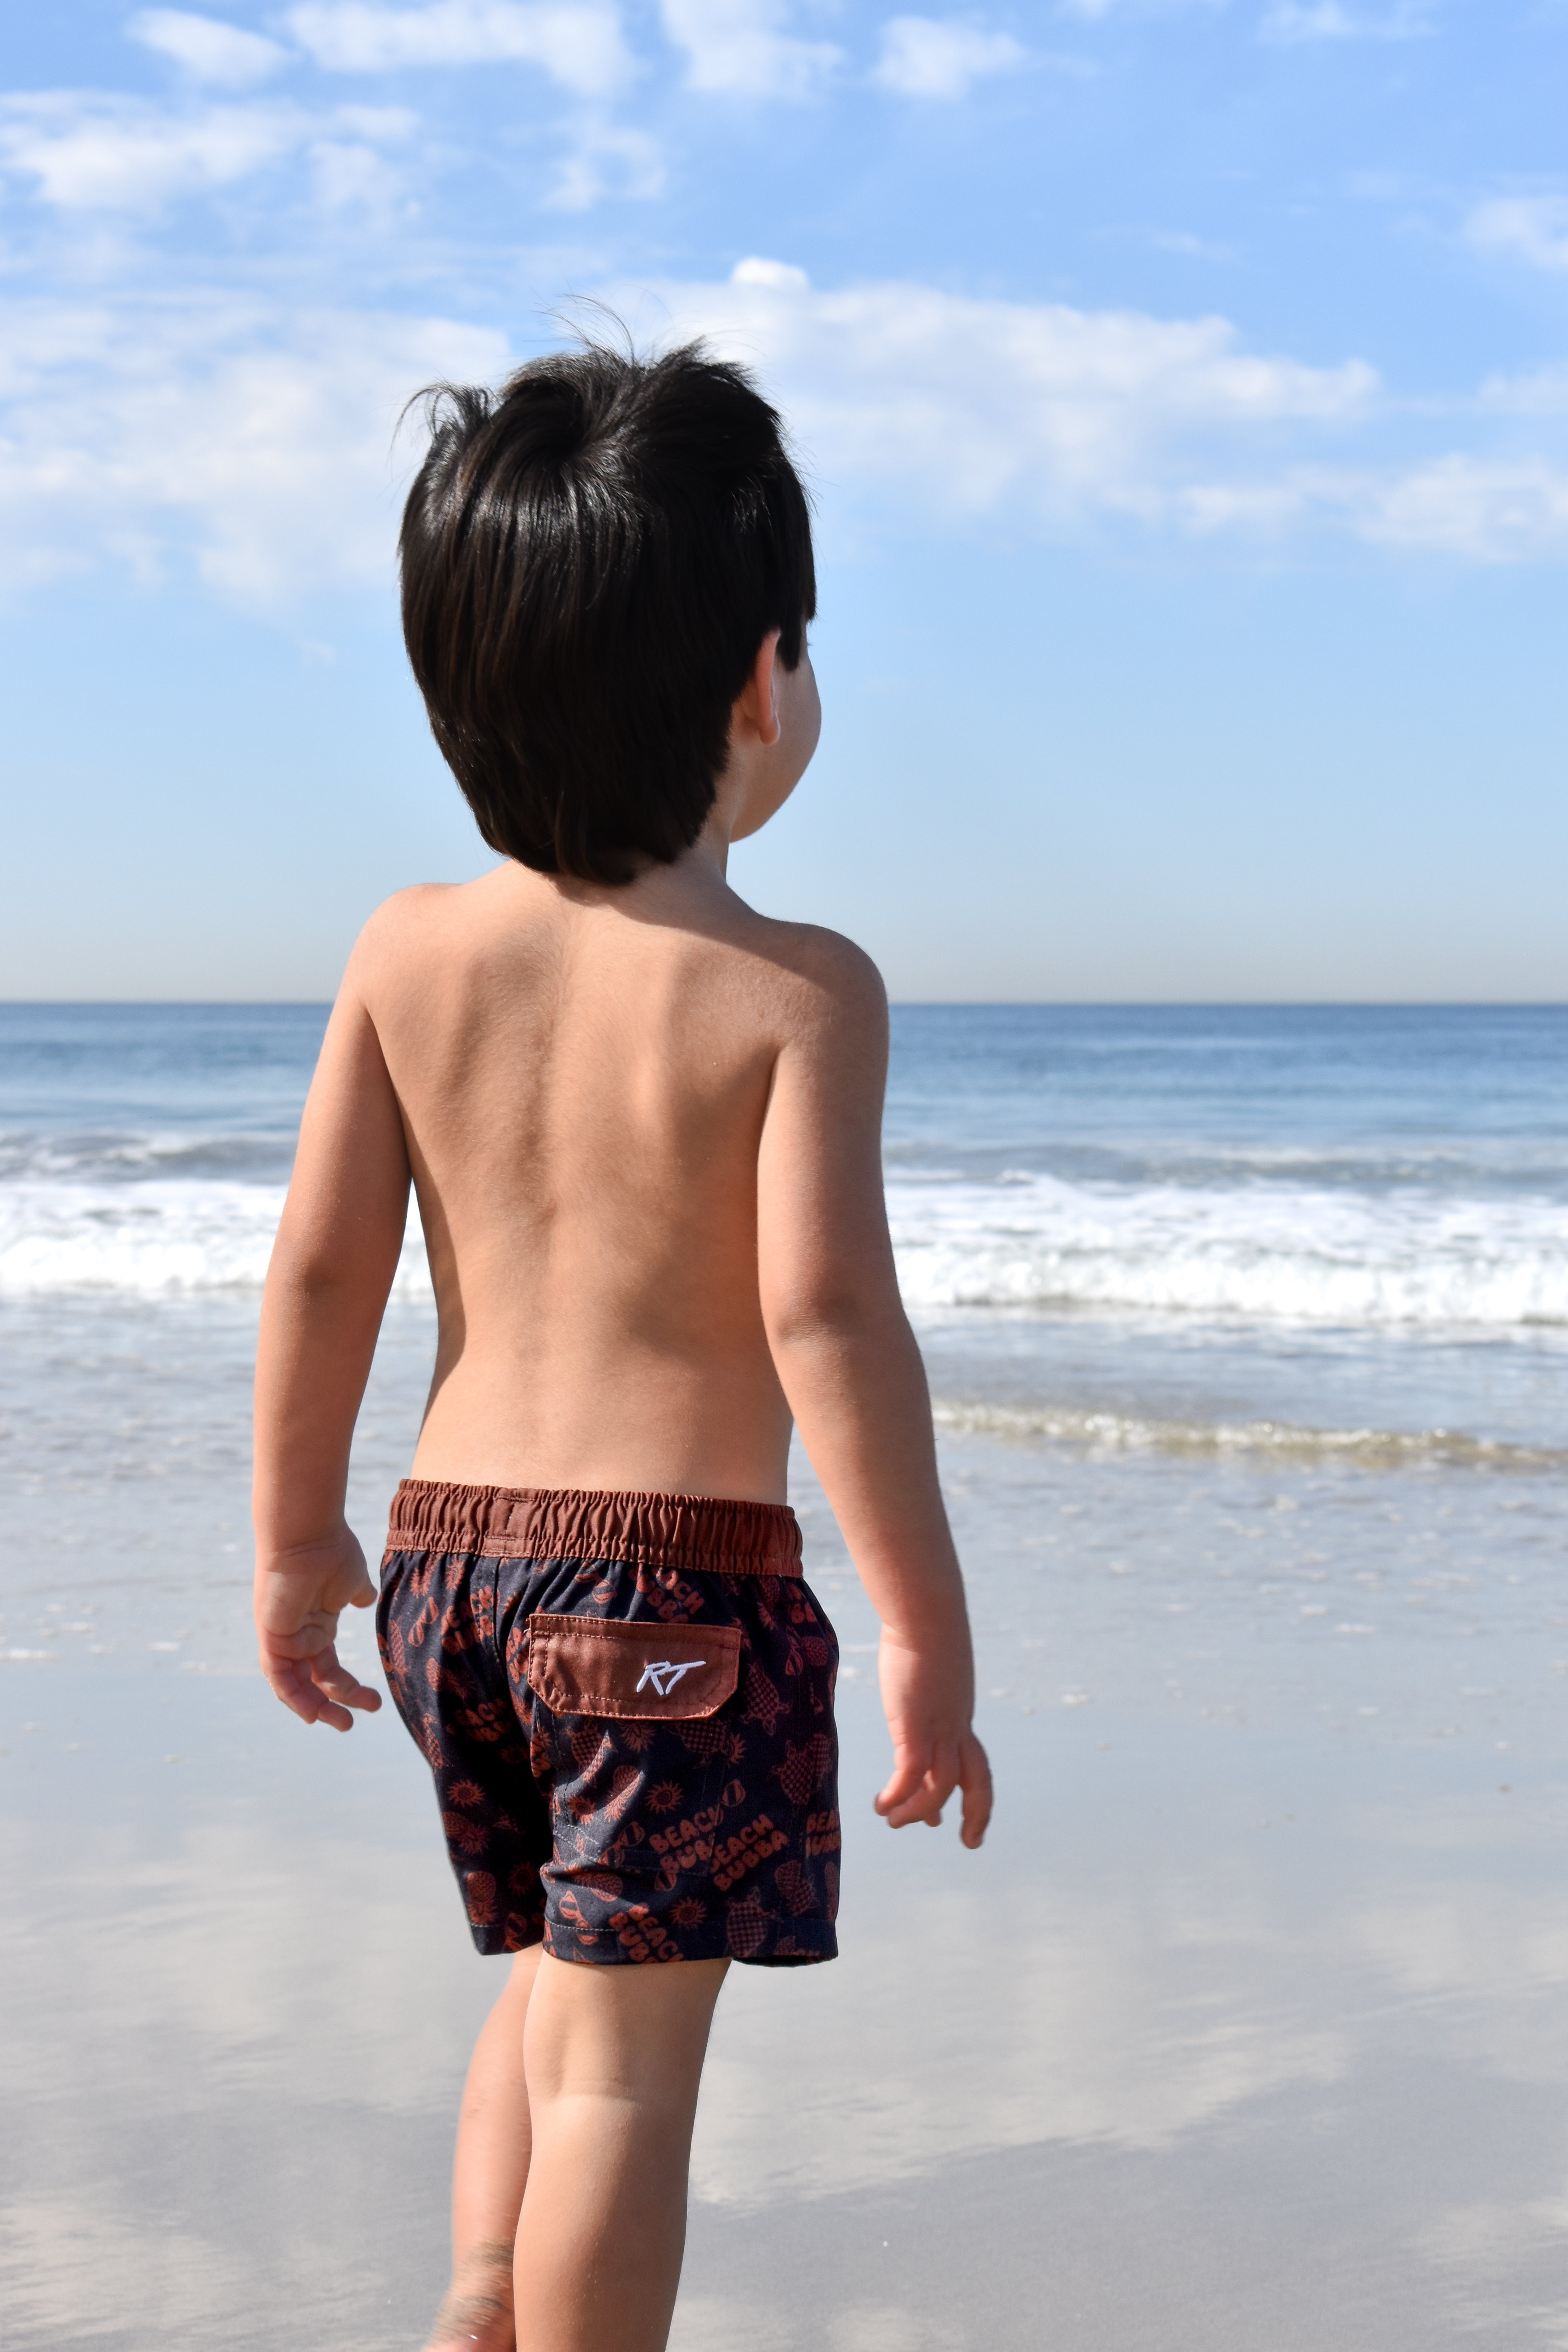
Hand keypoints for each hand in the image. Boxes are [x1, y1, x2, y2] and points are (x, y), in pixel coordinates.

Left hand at [253, 1523, 382, 1731]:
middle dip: (333, 1703)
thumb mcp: (353, 1580)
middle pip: (312, 1679)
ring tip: (343, 1723)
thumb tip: (365, 1600)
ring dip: (316, 1706)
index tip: (371, 1701)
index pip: (326, 1666)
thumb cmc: (331, 1551)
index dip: (345, 1687)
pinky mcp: (271, 1634)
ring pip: (296, 1683)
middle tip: (353, 1722)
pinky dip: (292, 1696)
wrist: (308, 1533)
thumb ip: (358, 1594)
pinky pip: (278, 1675)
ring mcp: (283, 1636)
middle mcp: (297, 1634)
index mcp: (316, 1624)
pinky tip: (311, 1713)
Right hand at [873, 1629, 992, 1848]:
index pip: (972, 1759)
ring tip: (893, 1821)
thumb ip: (926, 1675)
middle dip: (977, 1813)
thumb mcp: (930, 1660)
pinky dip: (898, 1796)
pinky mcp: (915, 1728)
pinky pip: (910, 1777)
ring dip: (919, 1812)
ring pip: (941, 1788)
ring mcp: (939, 1728)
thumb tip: (916, 1665)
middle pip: (979, 1779)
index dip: (968, 1790)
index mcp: (960, 1711)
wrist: (926, 1612)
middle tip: (969, 1842)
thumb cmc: (924, 1622)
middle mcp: (957, 1725)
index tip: (955, 1815)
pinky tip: (880, 1804)